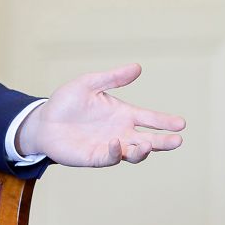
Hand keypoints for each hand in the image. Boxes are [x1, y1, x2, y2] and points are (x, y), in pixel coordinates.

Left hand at [16, 63, 185, 165]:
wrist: (43, 121)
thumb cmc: (67, 102)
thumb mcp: (90, 84)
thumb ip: (113, 78)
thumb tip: (137, 67)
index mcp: (123, 114)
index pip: (150, 119)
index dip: (165, 121)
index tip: (181, 123)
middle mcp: (120, 132)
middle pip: (149, 140)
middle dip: (164, 142)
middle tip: (177, 140)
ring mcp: (109, 146)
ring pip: (133, 153)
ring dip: (142, 151)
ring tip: (148, 144)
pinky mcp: (95, 157)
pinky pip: (109, 157)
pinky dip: (115, 152)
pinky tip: (115, 143)